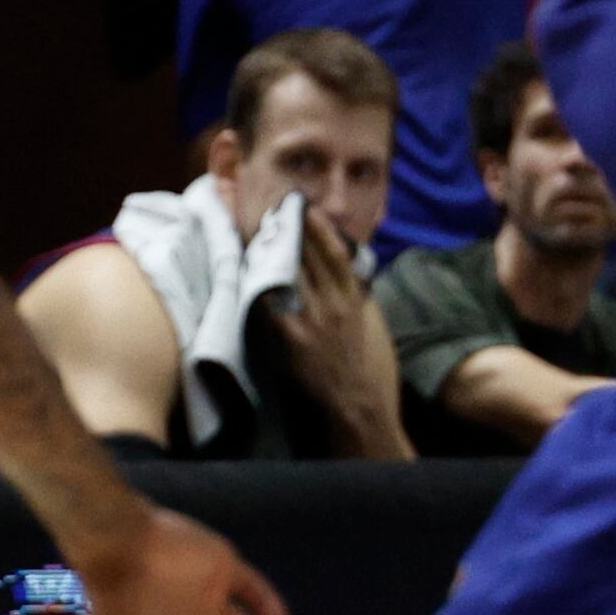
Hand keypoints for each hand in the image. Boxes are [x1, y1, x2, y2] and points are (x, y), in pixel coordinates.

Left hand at [275, 208, 377, 402]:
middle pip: (309, 260)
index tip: (308, 211)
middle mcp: (334, 305)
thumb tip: (344, 274)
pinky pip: (273, 307)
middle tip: (275, 213)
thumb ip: (354, 297)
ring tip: (257, 237)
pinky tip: (249, 274)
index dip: (321, 230)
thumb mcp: (366, 325)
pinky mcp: (294, 340)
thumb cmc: (361, 365)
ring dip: (272, 255)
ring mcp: (313, 321)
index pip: (336, 255)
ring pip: (289, 277)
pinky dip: (262, 289)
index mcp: (353, 300)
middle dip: (291, 234)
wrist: (355, 403)